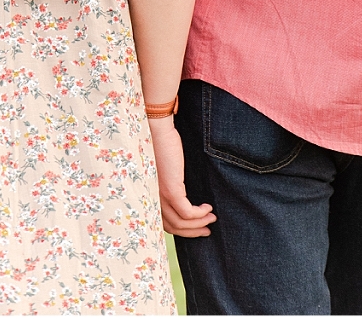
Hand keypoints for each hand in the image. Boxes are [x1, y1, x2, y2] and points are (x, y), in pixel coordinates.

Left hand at [148, 118, 215, 236]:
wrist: (157, 130)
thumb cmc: (161, 145)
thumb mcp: (164, 169)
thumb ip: (170, 183)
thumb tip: (184, 193)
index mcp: (150, 195)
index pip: (163, 222)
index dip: (181, 230)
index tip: (196, 229)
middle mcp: (153, 199)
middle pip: (172, 227)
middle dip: (192, 232)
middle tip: (207, 231)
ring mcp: (161, 196)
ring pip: (181, 223)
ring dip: (199, 224)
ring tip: (211, 219)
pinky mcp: (171, 190)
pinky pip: (187, 212)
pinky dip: (200, 214)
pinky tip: (208, 208)